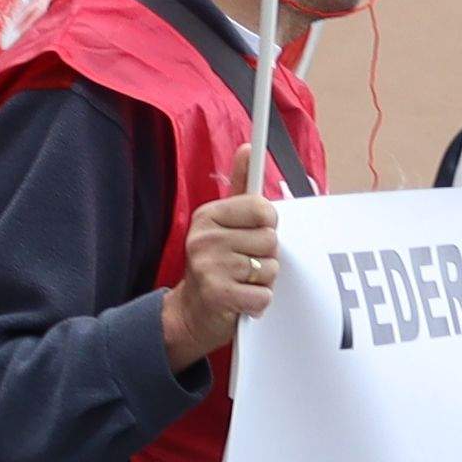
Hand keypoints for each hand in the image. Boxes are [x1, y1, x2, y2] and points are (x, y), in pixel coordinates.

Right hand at [161, 192, 284, 369]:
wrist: (191, 313)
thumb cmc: (215, 264)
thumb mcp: (223, 222)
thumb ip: (240, 186)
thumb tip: (249, 147)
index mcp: (208, 215)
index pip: (262, 208)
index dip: (267, 225)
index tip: (254, 234)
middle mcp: (205, 238)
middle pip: (270, 240)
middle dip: (266, 256)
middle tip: (244, 265)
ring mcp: (209, 266)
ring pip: (270, 268)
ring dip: (262, 281)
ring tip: (241, 282)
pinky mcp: (218, 295)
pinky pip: (264, 295)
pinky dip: (259, 303)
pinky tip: (241, 300)